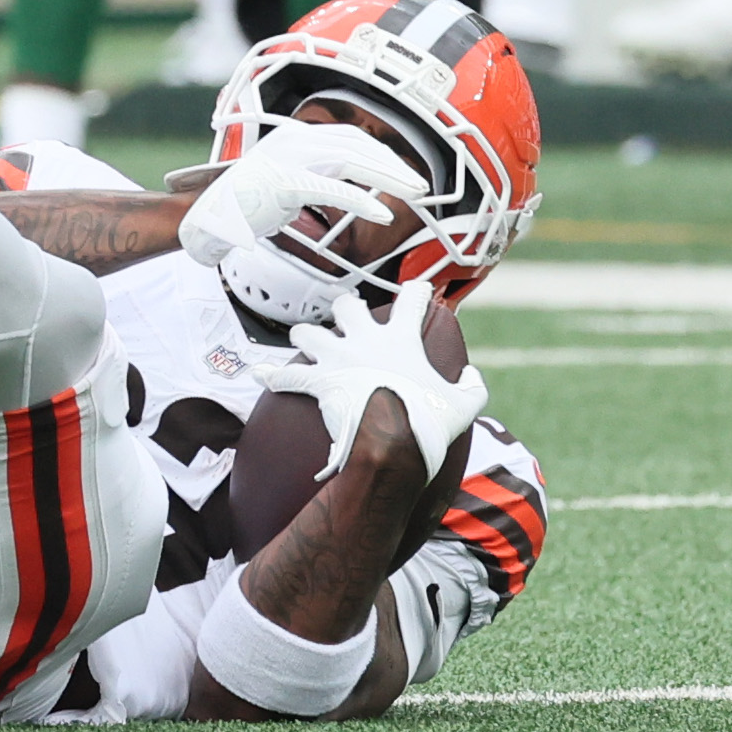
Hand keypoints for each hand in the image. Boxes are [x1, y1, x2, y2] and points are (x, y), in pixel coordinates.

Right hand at [172, 120, 421, 268]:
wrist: (209, 218)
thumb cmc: (245, 205)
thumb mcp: (285, 181)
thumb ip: (313, 175)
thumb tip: (348, 183)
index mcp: (293, 138)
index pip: (348, 137)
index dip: (381, 154)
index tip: (404, 173)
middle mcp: (292, 141)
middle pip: (355, 144)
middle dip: (392, 164)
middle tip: (421, 184)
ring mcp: (286, 160)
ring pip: (349, 160)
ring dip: (387, 176)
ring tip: (415, 193)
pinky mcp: (283, 184)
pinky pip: (331, 189)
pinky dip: (361, 201)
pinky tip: (382, 215)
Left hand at [255, 279, 487, 480]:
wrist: (394, 443)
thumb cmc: (430, 423)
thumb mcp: (465, 405)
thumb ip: (472, 387)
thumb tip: (472, 376)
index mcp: (400, 340)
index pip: (411, 301)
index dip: (416, 291)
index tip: (417, 288)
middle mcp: (363, 340)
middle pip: (345, 306)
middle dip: (344, 309)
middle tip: (347, 318)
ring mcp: (337, 358)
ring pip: (308, 333)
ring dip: (305, 338)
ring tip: (306, 344)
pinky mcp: (318, 382)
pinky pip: (286, 376)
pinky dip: (272, 376)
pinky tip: (259, 374)